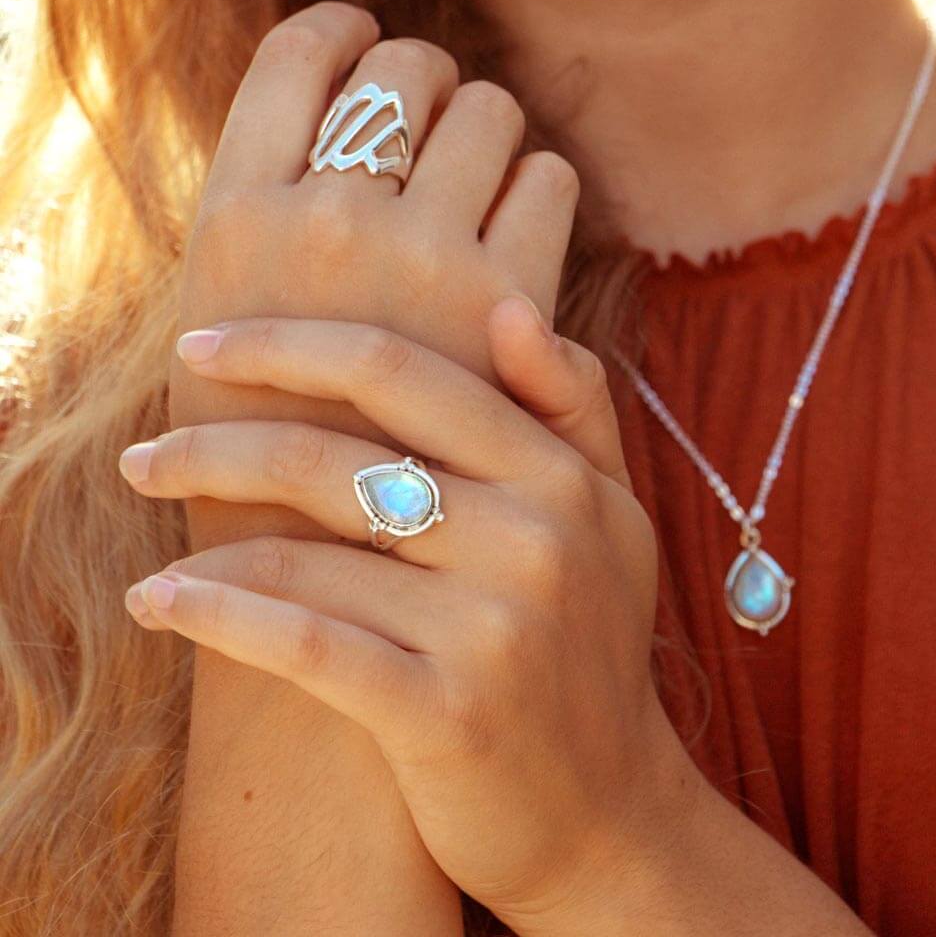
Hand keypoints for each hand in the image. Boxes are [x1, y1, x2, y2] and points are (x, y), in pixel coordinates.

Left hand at [165, 0, 578, 932]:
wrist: (610, 808)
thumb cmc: (591, 644)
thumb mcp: (612, 514)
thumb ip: (573, 405)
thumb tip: (507, 306)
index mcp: (561, 473)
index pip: (400, 371)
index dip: (287, 344)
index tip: (205, 344)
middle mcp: (534, 537)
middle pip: (337, 455)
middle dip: (217, 440)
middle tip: (145, 451)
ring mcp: (493, 628)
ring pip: (308, 553)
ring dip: (204, 536)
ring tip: (148, 519)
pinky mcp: (446, 714)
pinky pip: (306, 644)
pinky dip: (219, 615)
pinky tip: (161, 598)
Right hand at [172, 0, 577, 529]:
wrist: (333, 563)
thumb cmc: (271, 445)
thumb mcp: (234, 322)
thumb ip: (280, 216)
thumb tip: (353, 105)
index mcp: (238, 217)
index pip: (304, 48)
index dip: (344, 35)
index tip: (361, 49)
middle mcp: (328, 222)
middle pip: (407, 65)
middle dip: (421, 84)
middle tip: (421, 130)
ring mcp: (423, 260)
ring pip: (488, 109)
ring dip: (485, 130)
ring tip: (466, 180)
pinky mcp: (506, 302)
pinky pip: (550, 180)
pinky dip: (540, 186)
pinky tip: (513, 227)